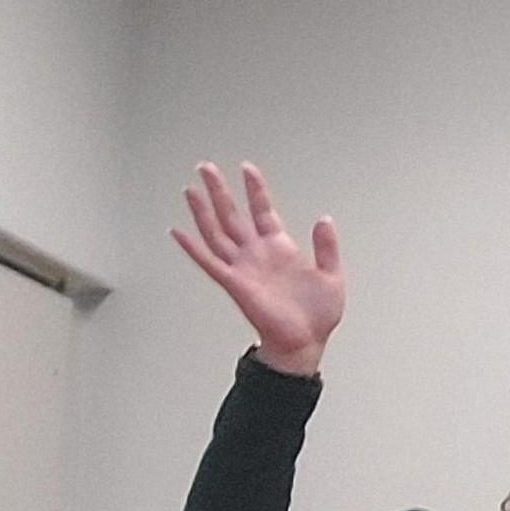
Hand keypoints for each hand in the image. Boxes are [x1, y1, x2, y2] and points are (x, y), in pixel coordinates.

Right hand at [172, 163, 342, 374]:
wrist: (305, 342)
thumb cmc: (316, 315)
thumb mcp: (331, 276)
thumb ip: (327, 247)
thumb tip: (324, 219)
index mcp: (279, 248)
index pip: (263, 210)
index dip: (255, 189)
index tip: (247, 168)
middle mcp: (256, 253)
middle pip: (232, 214)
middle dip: (220, 191)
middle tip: (206, 168)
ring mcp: (243, 267)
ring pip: (217, 232)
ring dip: (203, 211)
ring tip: (190, 189)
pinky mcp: (234, 284)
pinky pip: (209, 262)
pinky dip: (193, 248)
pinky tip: (178, 232)